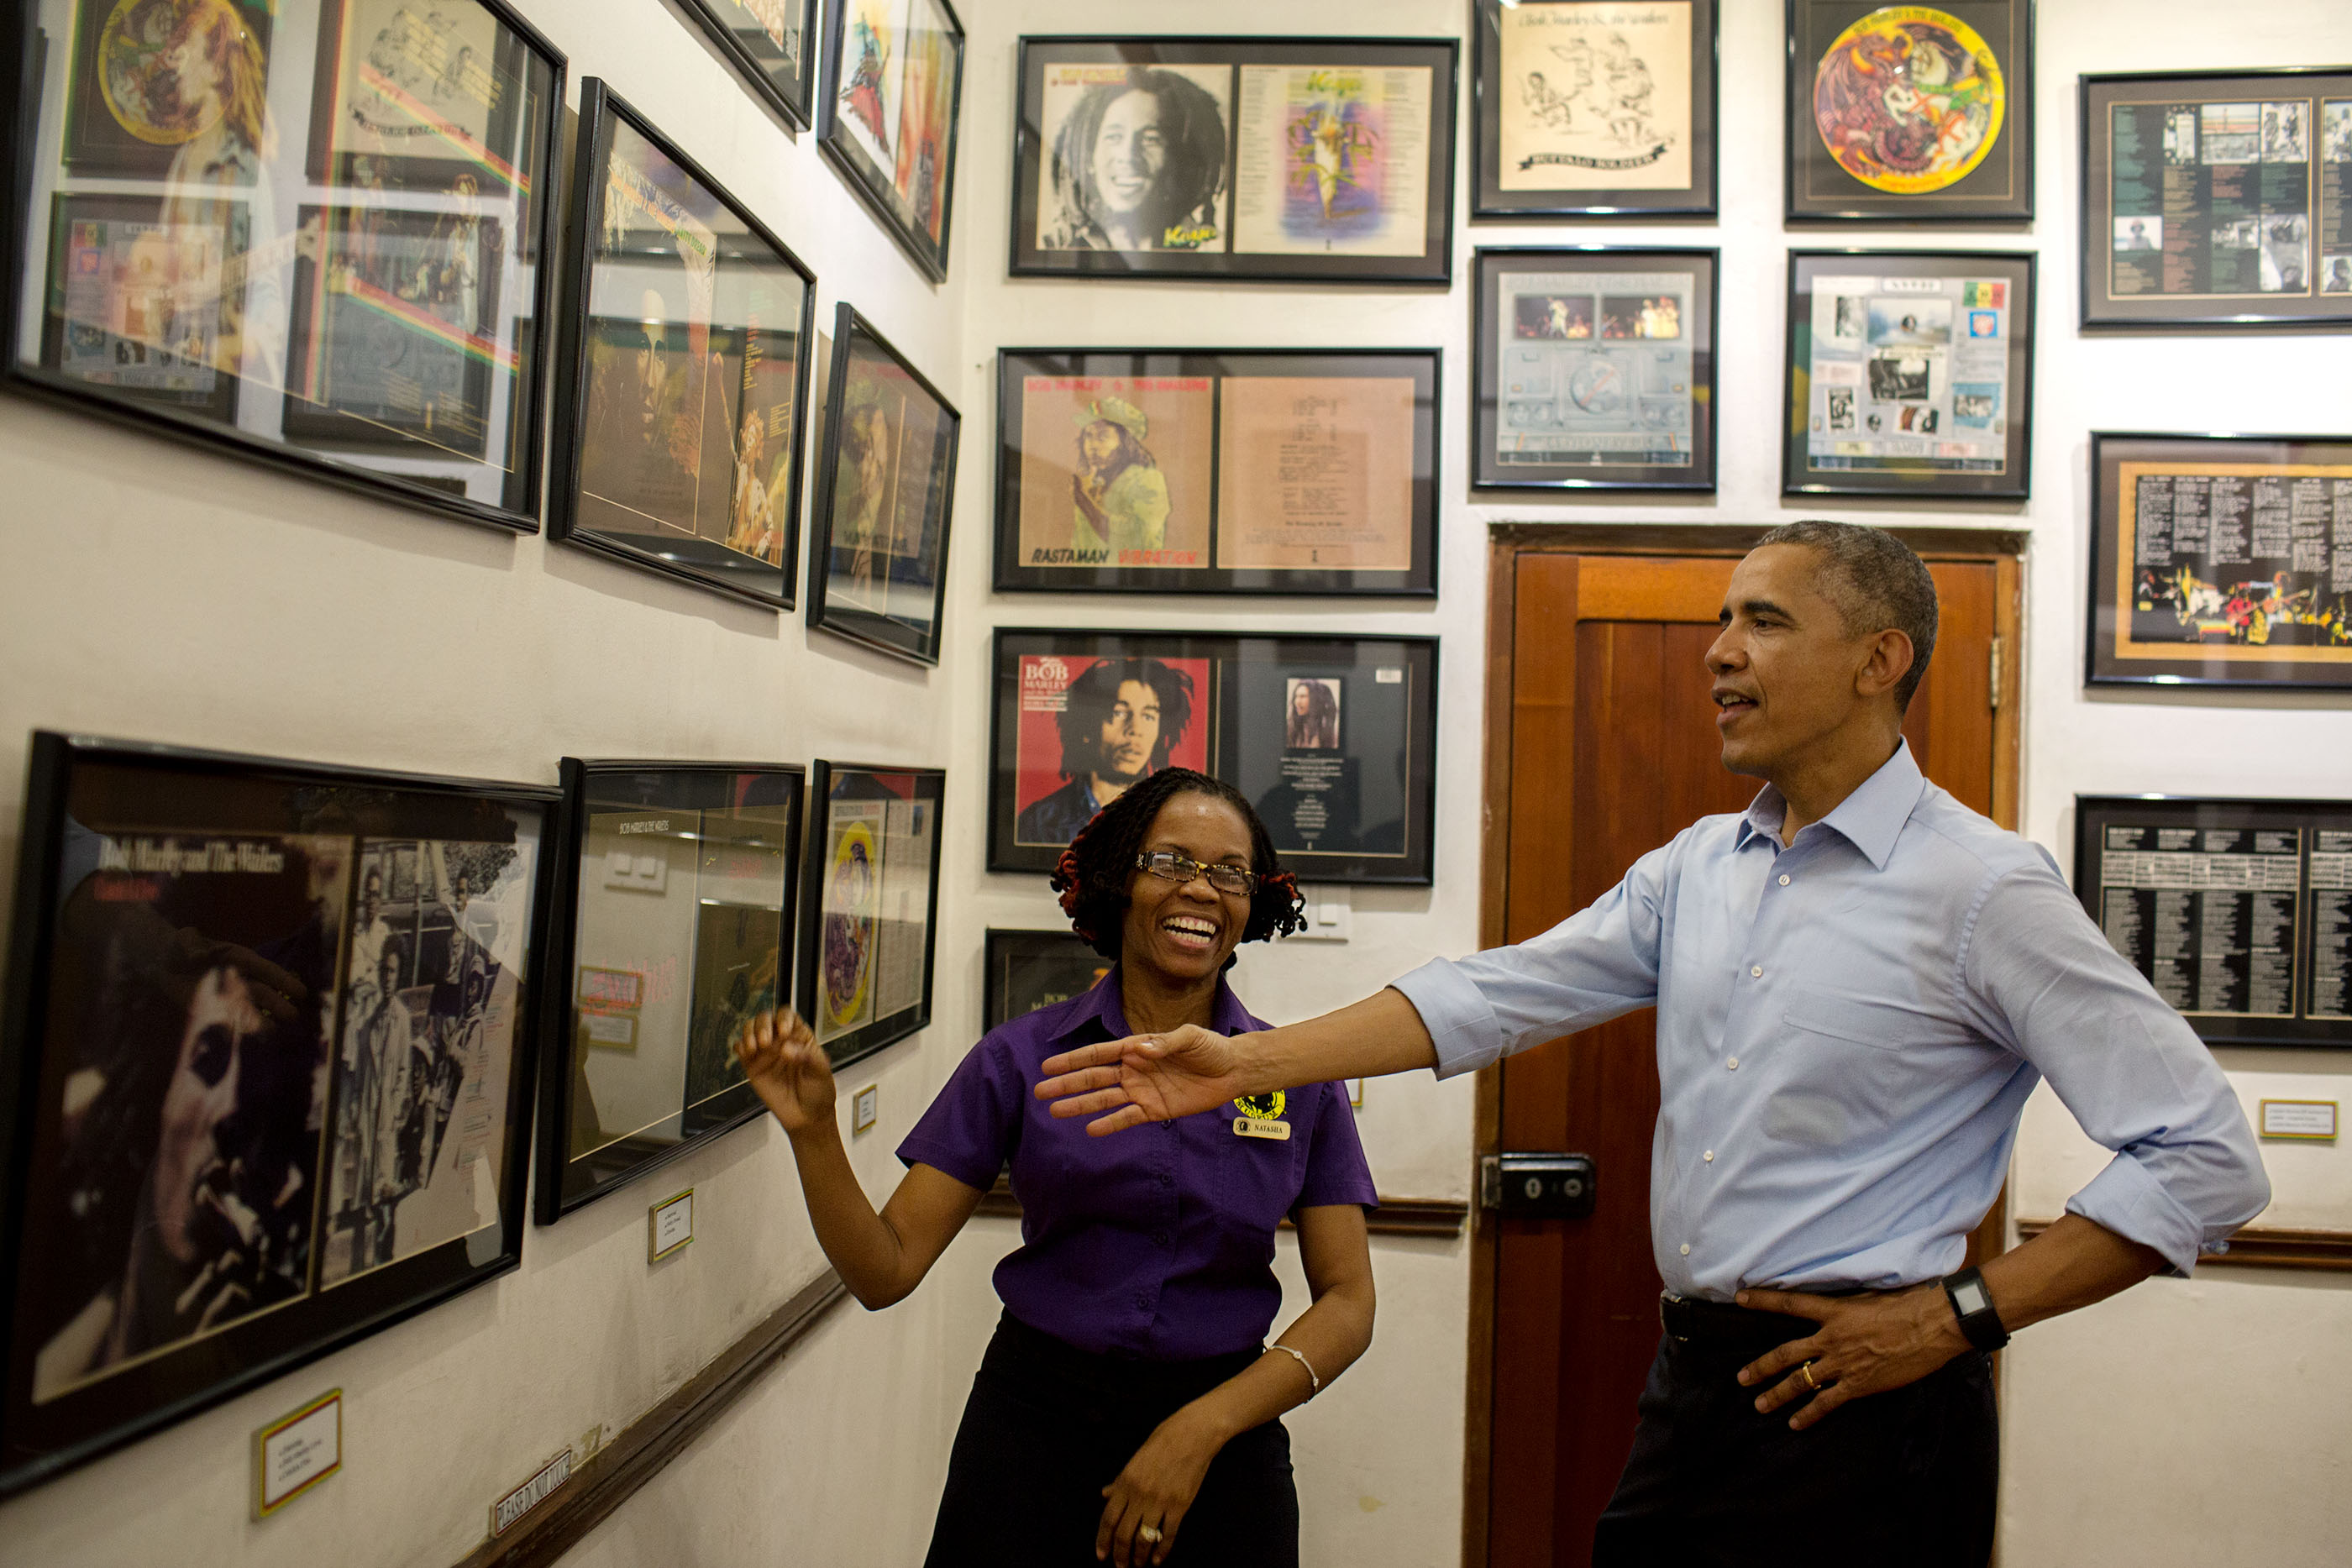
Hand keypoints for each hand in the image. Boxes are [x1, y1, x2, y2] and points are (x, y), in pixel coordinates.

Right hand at [733, 1007, 835, 1134]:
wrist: (807, 1117)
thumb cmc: (818, 1092)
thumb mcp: (821, 1072)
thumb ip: (807, 1057)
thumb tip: (787, 1048)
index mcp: (800, 1037)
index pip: (787, 1016)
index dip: (783, 1018)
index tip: (784, 1032)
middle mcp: (781, 1041)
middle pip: (766, 1018)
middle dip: (763, 1025)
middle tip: (766, 1042)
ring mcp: (766, 1053)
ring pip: (751, 1030)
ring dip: (749, 1033)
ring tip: (755, 1047)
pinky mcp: (753, 1066)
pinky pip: (741, 1049)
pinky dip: (740, 1046)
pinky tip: (746, 1052)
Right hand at [1035, 1025, 1250, 1134]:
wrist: (1232, 1071)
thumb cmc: (1210, 1047)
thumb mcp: (1189, 1037)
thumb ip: (1163, 1043)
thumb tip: (1137, 1049)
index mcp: (1137, 1048)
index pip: (1099, 1054)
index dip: (1073, 1060)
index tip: (1049, 1066)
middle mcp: (1134, 1070)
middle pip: (1094, 1078)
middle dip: (1068, 1084)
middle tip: (1041, 1092)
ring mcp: (1142, 1091)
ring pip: (1105, 1099)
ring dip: (1081, 1105)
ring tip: (1056, 1111)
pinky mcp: (1155, 1110)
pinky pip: (1128, 1118)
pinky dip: (1110, 1123)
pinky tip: (1091, 1129)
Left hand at [1097, 1408, 1221, 1565]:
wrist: (1192, 1434)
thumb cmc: (1163, 1442)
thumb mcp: (1135, 1459)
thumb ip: (1120, 1481)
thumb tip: (1105, 1495)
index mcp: (1125, 1482)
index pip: (1108, 1518)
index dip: (1103, 1540)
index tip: (1101, 1555)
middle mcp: (1139, 1494)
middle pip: (1124, 1533)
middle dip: (1120, 1554)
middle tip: (1120, 1566)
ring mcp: (1160, 1501)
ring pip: (1144, 1538)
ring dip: (1139, 1556)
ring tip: (1137, 1564)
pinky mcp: (1179, 1506)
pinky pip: (1167, 1535)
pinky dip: (1161, 1551)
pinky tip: (1157, 1559)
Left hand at [1733, 1284, 1969, 1429]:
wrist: (1931, 1326)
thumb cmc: (1907, 1304)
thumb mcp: (1868, 1296)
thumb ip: (1846, 1304)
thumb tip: (1836, 1304)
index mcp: (1834, 1311)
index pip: (1790, 1304)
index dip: (1763, 1300)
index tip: (1739, 1298)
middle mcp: (1831, 1338)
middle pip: (1787, 1353)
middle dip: (1761, 1367)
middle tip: (1741, 1378)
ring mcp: (1843, 1363)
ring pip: (1801, 1381)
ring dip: (1778, 1394)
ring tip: (1760, 1404)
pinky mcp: (1859, 1384)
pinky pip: (1828, 1402)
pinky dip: (1810, 1414)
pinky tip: (1795, 1423)